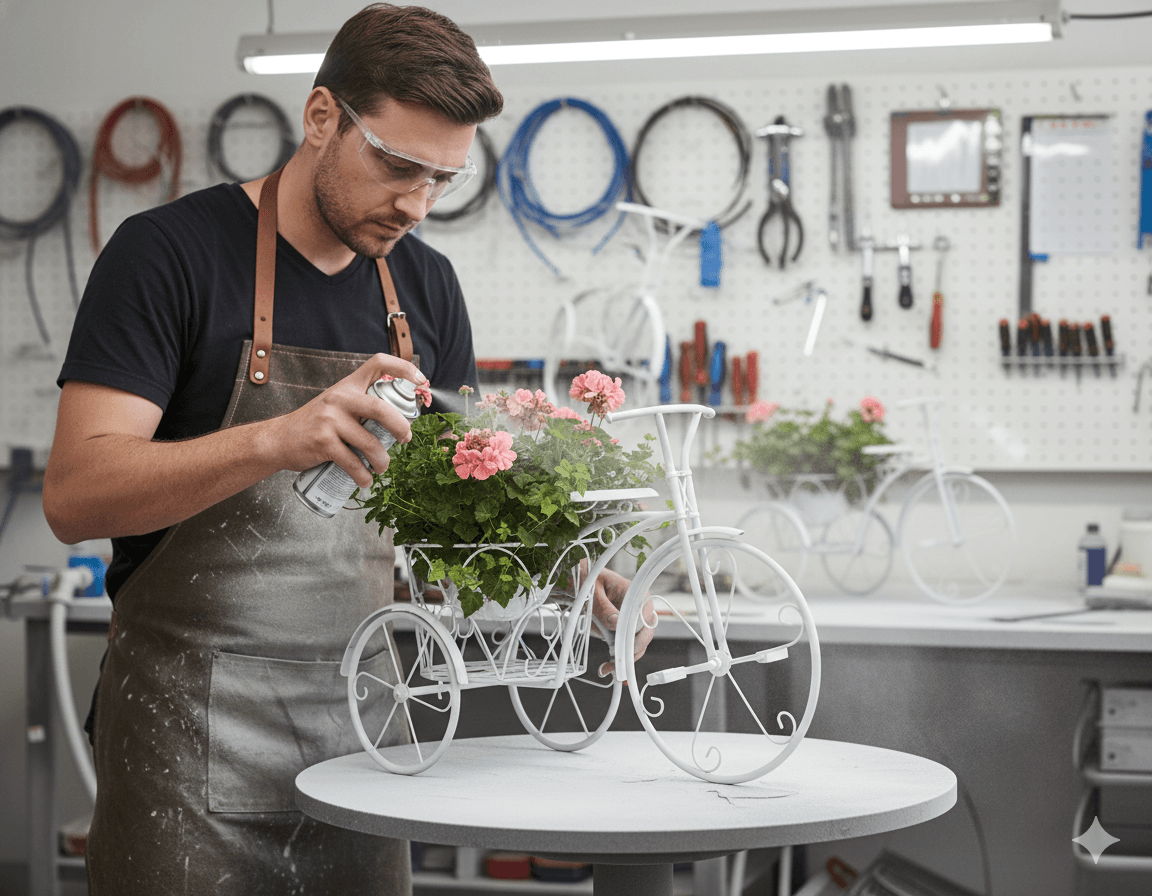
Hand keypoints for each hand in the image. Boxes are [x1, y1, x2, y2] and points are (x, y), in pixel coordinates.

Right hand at [270, 353, 425, 485]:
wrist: (278, 439)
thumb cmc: (316, 424)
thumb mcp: (337, 404)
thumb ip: (361, 406)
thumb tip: (399, 420)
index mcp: (348, 385)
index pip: (377, 363)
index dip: (403, 367)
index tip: (421, 380)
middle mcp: (339, 398)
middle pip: (381, 408)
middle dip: (400, 427)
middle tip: (406, 439)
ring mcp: (330, 420)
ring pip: (370, 443)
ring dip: (382, 461)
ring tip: (382, 467)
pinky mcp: (323, 442)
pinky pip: (352, 462)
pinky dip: (363, 476)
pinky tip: (365, 481)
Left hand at [588, 565, 657, 678]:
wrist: (577, 582)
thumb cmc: (587, 580)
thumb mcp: (593, 592)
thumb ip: (604, 608)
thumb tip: (617, 624)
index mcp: (636, 594)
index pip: (645, 617)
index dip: (636, 632)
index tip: (624, 644)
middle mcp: (638, 609)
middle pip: (645, 634)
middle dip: (632, 651)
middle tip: (617, 662)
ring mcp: (630, 622)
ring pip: (636, 645)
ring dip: (624, 659)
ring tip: (608, 668)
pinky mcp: (621, 632)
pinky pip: (624, 648)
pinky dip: (618, 660)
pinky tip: (608, 668)